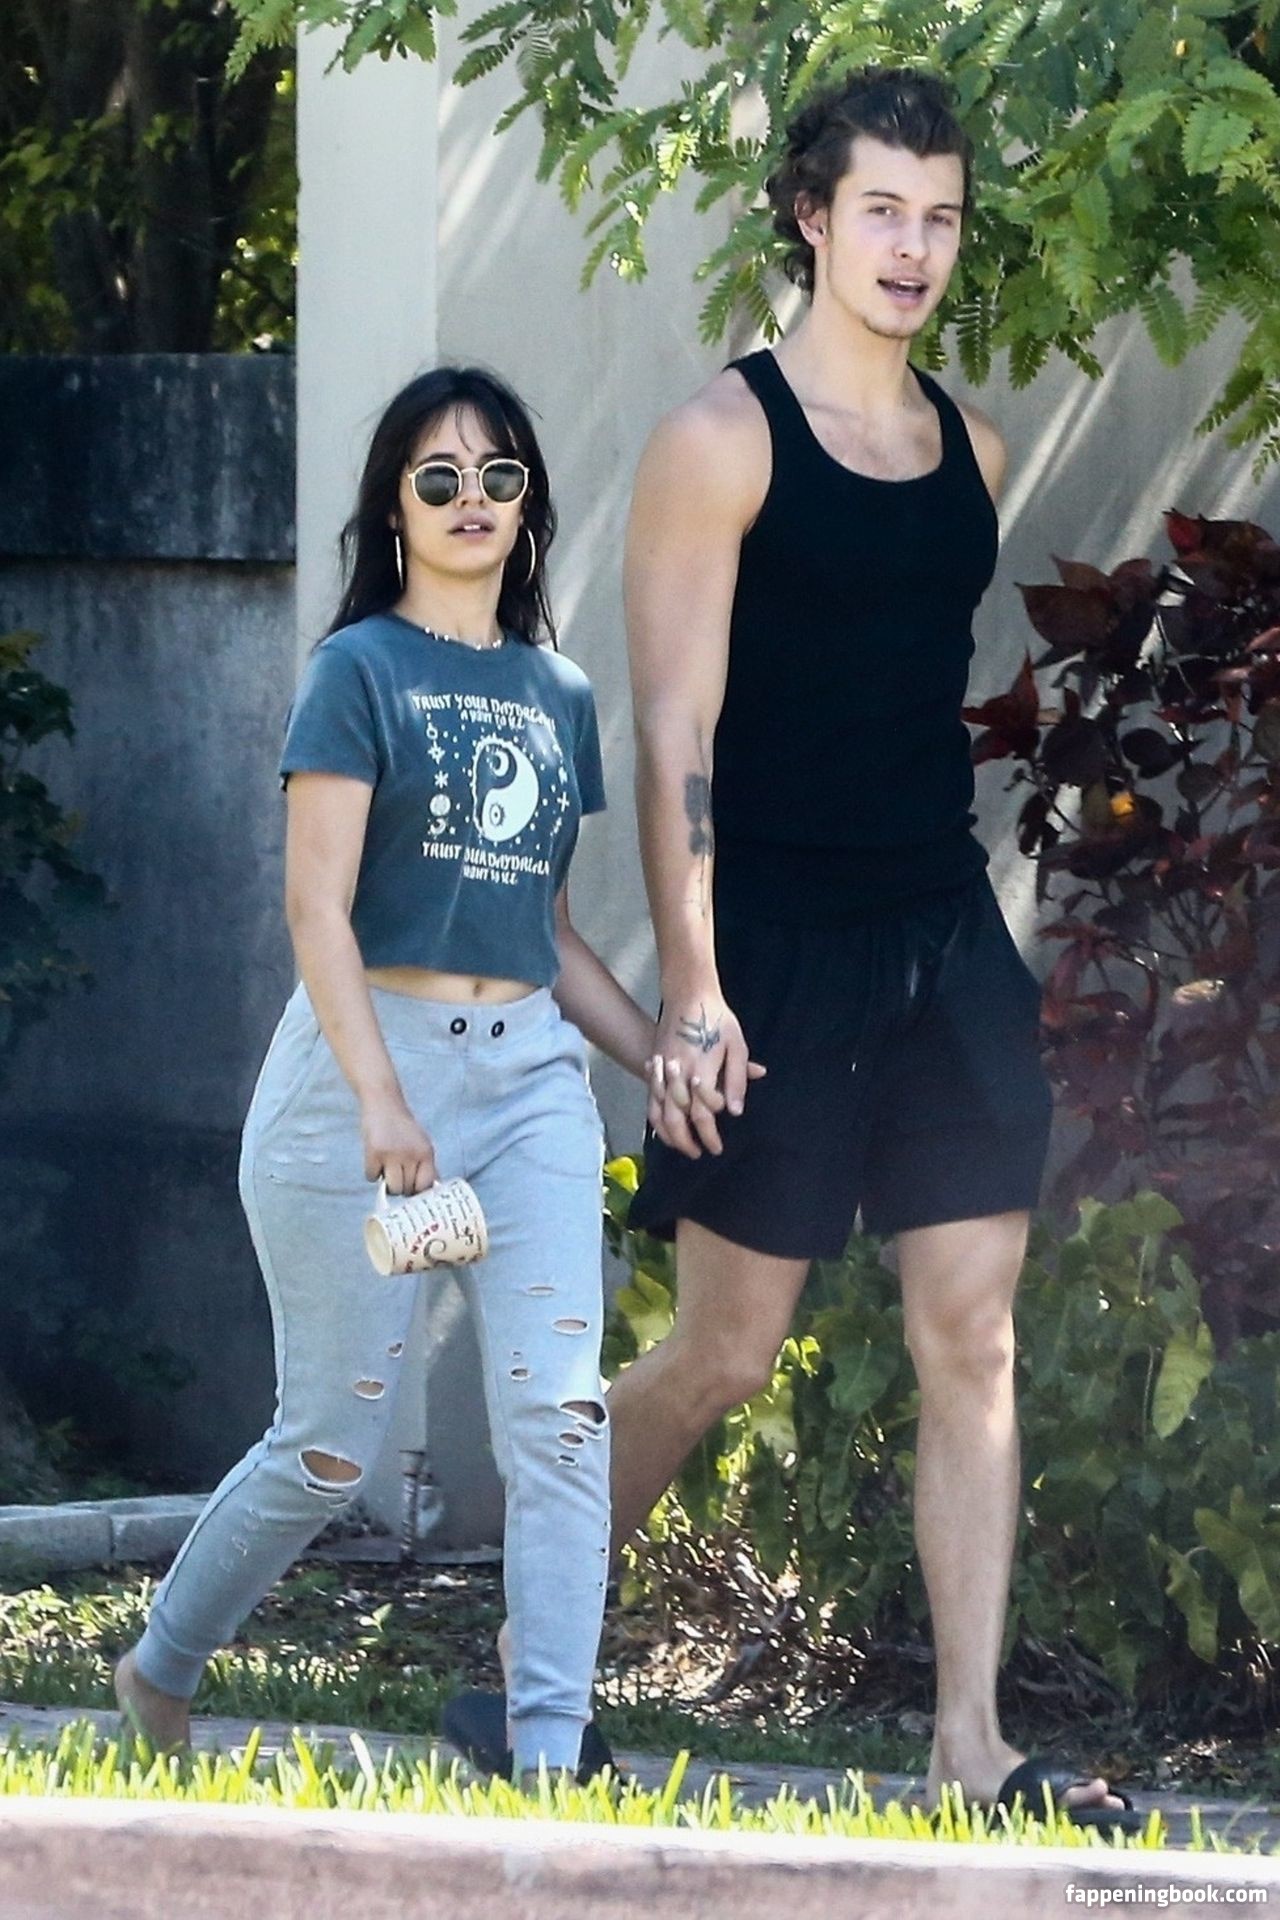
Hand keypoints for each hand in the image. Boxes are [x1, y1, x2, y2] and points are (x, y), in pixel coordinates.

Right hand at [361, 1092, 436, 1193]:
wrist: (384, 1103)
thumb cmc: (402, 1127)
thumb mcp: (421, 1143)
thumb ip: (426, 1166)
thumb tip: (430, 1190)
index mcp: (426, 1153)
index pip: (426, 1185)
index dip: (417, 1190)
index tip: (411, 1188)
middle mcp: (411, 1154)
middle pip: (407, 1190)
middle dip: (401, 1186)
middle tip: (396, 1173)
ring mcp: (392, 1154)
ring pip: (392, 1188)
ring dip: (387, 1182)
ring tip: (386, 1168)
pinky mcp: (374, 1152)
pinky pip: (371, 1177)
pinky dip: (371, 1172)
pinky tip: (375, 1159)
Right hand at [645, 992, 764, 1158]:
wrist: (688, 995)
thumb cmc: (717, 1019)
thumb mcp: (736, 1045)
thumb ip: (737, 1079)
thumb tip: (735, 1111)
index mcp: (701, 1068)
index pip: (704, 1111)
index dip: (710, 1132)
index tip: (717, 1146)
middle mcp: (678, 1072)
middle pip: (678, 1117)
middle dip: (688, 1141)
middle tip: (701, 1153)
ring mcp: (662, 1070)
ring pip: (659, 1112)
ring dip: (670, 1135)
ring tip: (683, 1147)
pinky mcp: (654, 1067)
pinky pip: (650, 1100)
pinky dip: (656, 1119)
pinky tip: (664, 1129)